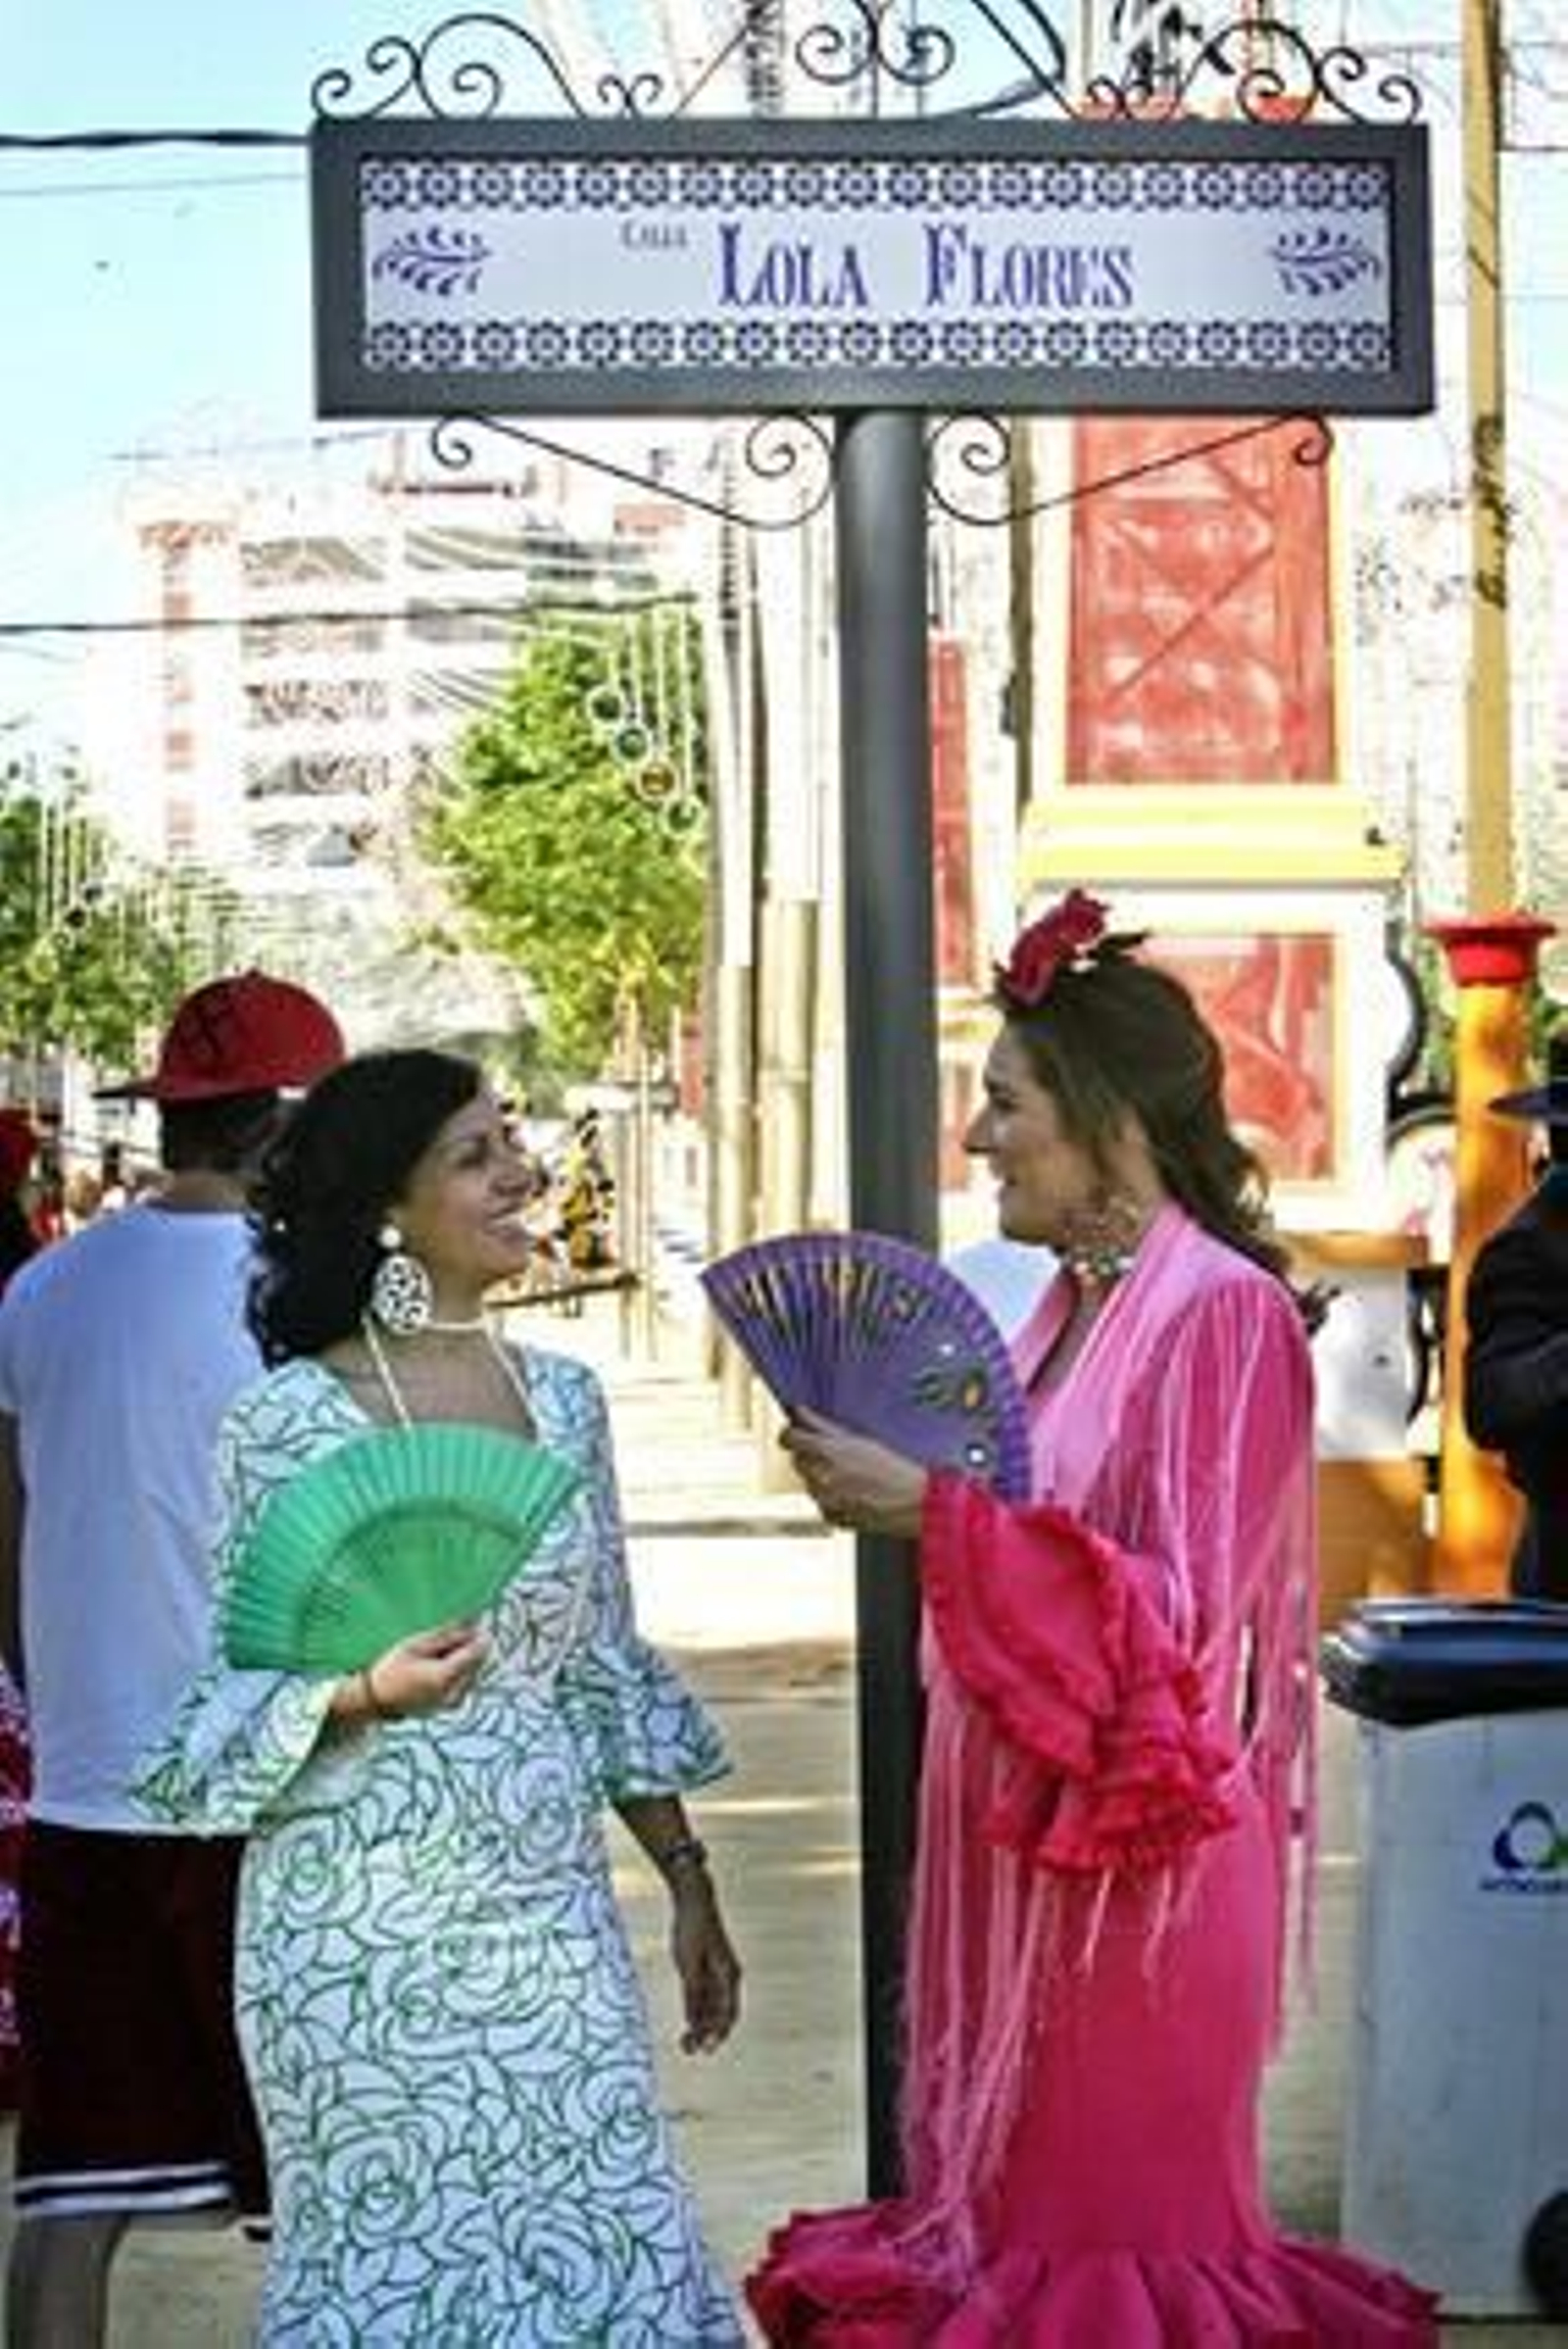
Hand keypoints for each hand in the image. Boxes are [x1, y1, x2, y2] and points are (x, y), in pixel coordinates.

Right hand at [364, 1620, 488, 1718]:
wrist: (377, 1700)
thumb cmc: (393, 1668)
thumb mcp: (416, 1644)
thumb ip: (447, 1634)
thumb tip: (473, 1624)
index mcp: (444, 1676)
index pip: (477, 1652)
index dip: (480, 1635)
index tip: (475, 1624)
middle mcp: (454, 1693)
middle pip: (479, 1662)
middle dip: (472, 1647)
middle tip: (448, 1640)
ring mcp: (454, 1703)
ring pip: (475, 1673)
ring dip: (466, 1660)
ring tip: (438, 1656)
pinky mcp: (452, 1707)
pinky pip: (466, 1683)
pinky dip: (460, 1672)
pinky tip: (438, 1669)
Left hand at [669, 1879, 741, 2053]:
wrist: (693, 1899)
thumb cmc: (692, 1928)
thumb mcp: (688, 1963)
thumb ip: (692, 1993)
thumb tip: (693, 2022)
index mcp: (729, 1975)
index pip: (728, 2013)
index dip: (718, 2034)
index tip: (706, 2049)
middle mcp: (727, 1978)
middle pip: (721, 2014)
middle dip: (708, 2035)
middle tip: (690, 2051)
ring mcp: (716, 1974)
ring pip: (712, 2009)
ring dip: (701, 2027)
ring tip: (685, 2045)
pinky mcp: (704, 1969)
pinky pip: (703, 1998)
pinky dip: (696, 2014)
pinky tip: (686, 2027)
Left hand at [780, 1410, 926, 1538]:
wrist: (912, 1503)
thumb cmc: (892, 1469)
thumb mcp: (858, 1439)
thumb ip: (822, 1425)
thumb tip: (800, 1412)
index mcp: (823, 1451)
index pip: (787, 1438)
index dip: (791, 1435)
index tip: (797, 1434)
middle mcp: (818, 1476)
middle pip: (798, 1461)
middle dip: (811, 1456)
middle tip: (837, 1456)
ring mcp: (822, 1499)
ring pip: (810, 1483)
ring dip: (822, 1478)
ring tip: (852, 1477)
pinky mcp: (830, 1517)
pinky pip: (822, 1503)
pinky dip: (832, 1498)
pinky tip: (854, 1493)